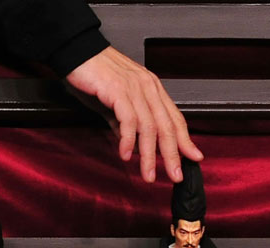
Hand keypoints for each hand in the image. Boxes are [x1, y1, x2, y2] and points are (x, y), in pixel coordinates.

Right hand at [66, 46, 203, 182]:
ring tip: (148, 174)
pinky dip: (128, 141)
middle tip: (175, 174)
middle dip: (172, 155)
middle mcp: (147, 87)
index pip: (175, 118)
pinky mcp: (118, 90)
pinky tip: (126, 155)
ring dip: (149, 156)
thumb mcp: (116, 101)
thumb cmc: (95, 73)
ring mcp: (134, 88)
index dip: (185, 140)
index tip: (193, 157)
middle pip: (167, 127)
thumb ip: (125, 123)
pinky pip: (129, 120)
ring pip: (150, 127)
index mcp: (152, 88)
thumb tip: (132, 144)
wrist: (76, 50)